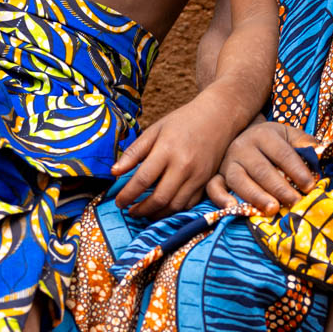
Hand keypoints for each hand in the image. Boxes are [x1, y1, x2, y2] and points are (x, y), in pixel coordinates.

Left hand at [113, 92, 239, 219]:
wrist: (218, 117)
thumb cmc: (183, 122)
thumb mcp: (155, 130)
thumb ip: (134, 152)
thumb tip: (113, 172)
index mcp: (167, 150)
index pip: (142, 179)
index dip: (127, 195)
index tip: (118, 202)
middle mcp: (184, 166)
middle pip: (159, 198)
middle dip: (141, 210)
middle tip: (130, 211)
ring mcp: (198, 176)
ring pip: (175, 206)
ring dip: (157, 214)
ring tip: (145, 212)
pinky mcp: (207, 182)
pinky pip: (189, 204)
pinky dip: (175, 210)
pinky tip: (164, 207)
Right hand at [204, 118, 316, 212]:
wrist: (243, 132)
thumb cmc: (273, 141)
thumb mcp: (289, 135)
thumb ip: (305, 143)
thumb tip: (319, 152)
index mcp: (264, 135)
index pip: (283, 154)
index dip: (297, 171)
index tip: (310, 187)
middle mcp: (243, 147)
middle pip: (262, 169)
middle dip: (280, 188)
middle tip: (295, 203)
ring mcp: (228, 162)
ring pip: (239, 179)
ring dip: (256, 196)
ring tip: (272, 209)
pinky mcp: (217, 175)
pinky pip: (213, 187)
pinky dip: (221, 198)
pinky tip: (233, 207)